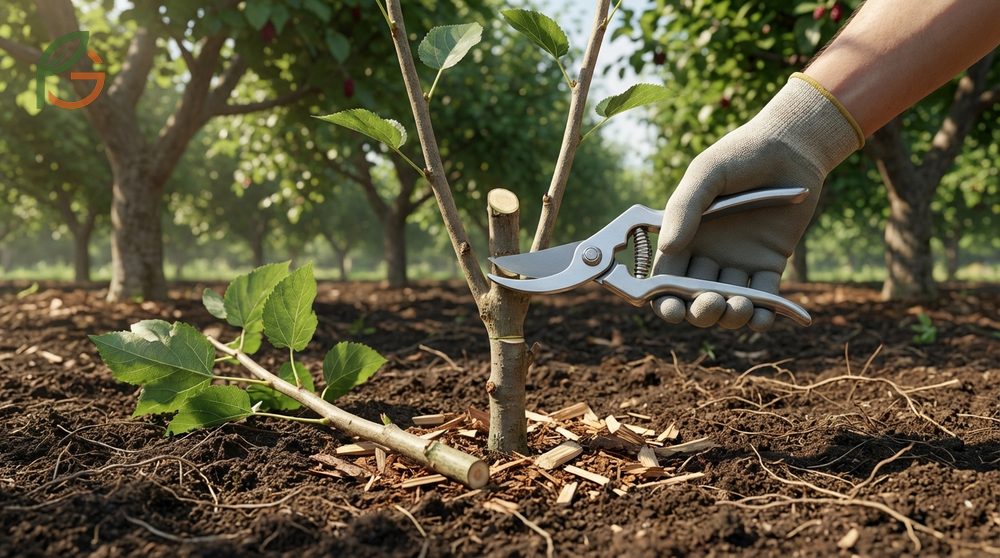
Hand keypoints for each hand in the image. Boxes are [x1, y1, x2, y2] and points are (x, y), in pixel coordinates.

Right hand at [652, 74, 862, 329]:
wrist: (792, 148)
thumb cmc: (741, 154)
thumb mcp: (707, 173)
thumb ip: (684, 207)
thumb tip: (666, 247)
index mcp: (684, 236)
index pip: (665, 279)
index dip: (663, 300)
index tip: (670, 308)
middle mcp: (707, 254)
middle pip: (695, 298)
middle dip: (699, 311)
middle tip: (711, 303)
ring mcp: (739, 262)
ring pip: (729, 303)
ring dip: (731, 316)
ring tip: (740, 308)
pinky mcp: (770, 264)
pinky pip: (764, 297)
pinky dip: (764, 314)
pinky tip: (763, 316)